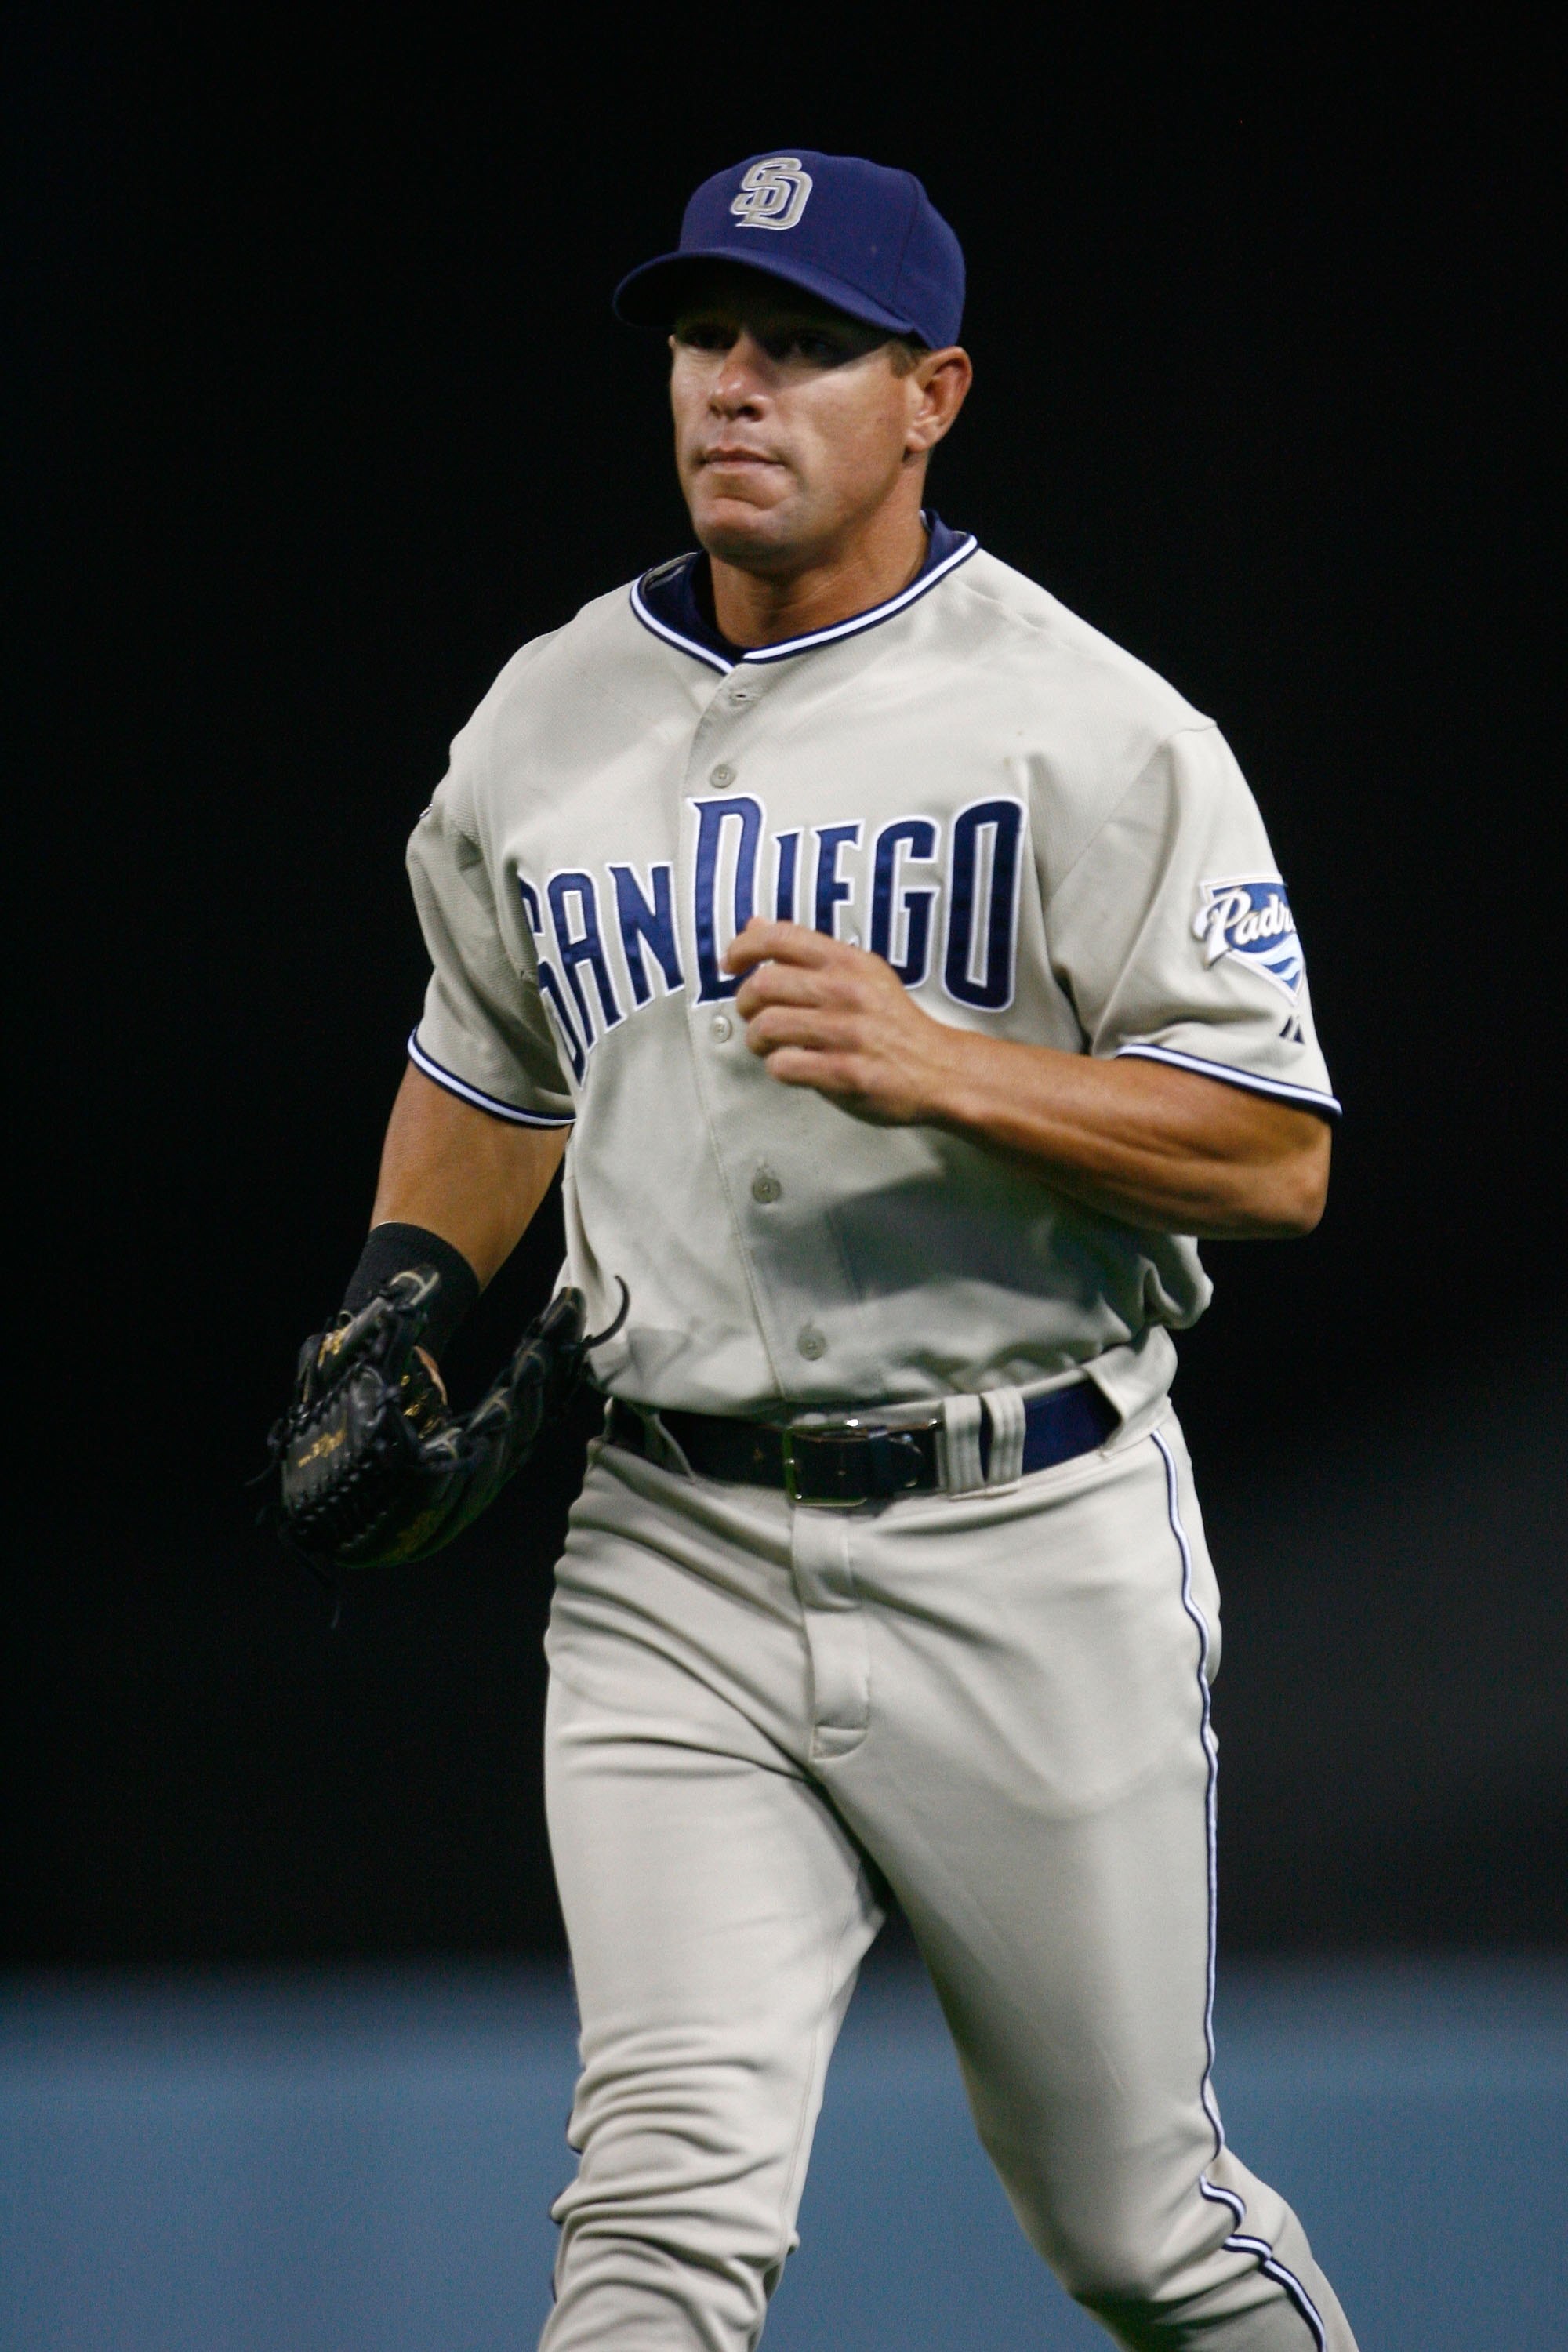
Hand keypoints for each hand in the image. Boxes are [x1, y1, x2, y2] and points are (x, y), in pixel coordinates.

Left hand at [724, 919, 966, 1125]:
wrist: (940, 1070)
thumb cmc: (894, 1024)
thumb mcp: (860, 973)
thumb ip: (808, 952)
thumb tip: (756, 926)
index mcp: (849, 962)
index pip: (781, 937)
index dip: (743, 948)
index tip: (730, 963)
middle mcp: (847, 992)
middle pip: (763, 985)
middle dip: (744, 1003)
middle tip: (751, 1014)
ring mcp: (846, 1034)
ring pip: (767, 1027)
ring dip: (756, 1040)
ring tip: (768, 1044)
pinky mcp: (845, 1073)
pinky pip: (784, 1066)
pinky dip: (777, 1067)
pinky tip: (792, 1065)